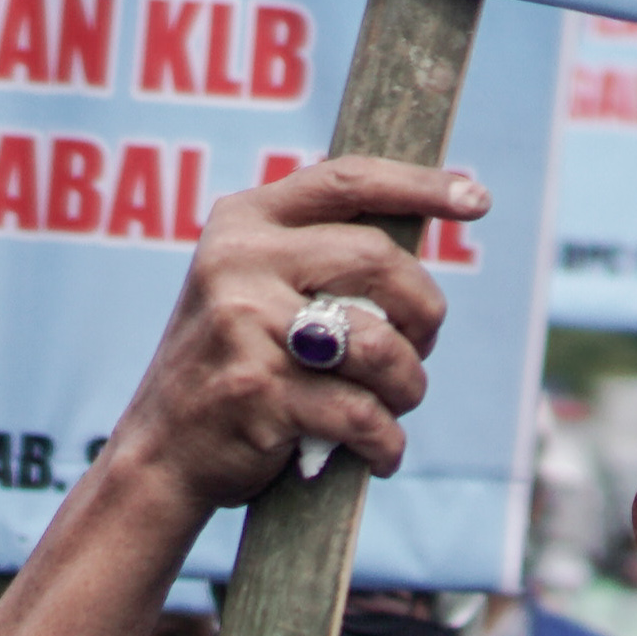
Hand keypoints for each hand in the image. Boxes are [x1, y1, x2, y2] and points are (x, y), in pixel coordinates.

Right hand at [91, 157, 482, 518]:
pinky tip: (381, 453)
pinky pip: (362, 414)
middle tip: (423, 344)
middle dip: (424, 310)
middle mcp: (238, 263)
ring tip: (398, 404)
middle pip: (379, 259)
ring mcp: (246, 327)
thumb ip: (317, 255)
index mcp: (242, 223)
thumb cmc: (233, 366)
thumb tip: (422, 234)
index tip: (476, 198)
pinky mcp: (260, 393)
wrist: (161, 453)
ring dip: (409, 385)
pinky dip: (386, 442)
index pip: (346, 182)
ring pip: (380, 345)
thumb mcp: (252, 287)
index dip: (418, 185)